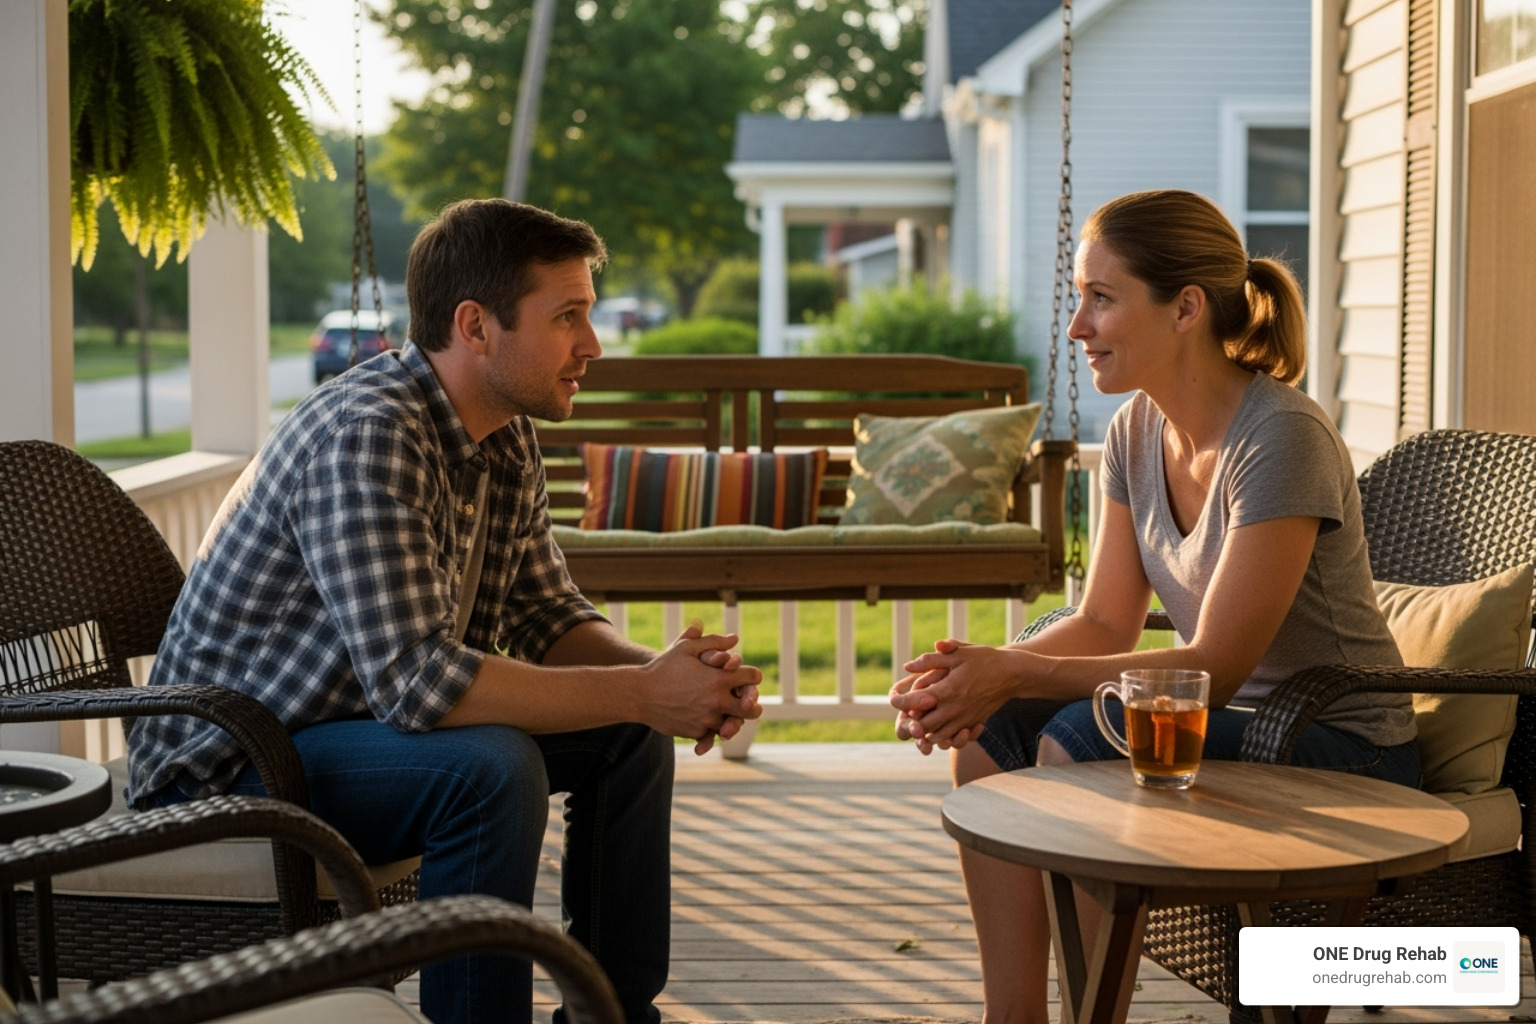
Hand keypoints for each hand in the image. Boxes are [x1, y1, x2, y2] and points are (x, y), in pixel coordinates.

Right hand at [640, 621, 761, 754]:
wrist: (639, 694)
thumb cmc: (663, 668)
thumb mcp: (686, 648)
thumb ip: (713, 641)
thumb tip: (735, 638)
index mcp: (719, 679)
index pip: (753, 678)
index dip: (752, 676)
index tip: (747, 677)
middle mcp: (717, 701)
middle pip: (752, 710)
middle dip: (751, 704)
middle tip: (747, 702)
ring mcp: (707, 719)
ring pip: (732, 724)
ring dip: (730, 718)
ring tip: (726, 712)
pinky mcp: (696, 732)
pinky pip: (712, 734)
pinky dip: (711, 728)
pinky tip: (706, 720)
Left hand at [889, 639, 1021, 751]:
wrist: (1011, 674)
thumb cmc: (984, 659)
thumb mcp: (958, 653)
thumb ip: (931, 660)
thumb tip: (908, 666)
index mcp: (948, 689)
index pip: (916, 702)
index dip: (901, 702)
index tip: (894, 697)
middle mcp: (955, 708)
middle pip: (924, 725)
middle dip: (910, 721)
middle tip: (904, 713)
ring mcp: (965, 719)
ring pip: (937, 736)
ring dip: (924, 731)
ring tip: (917, 721)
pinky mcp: (972, 723)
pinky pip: (952, 738)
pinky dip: (940, 736)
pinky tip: (935, 726)